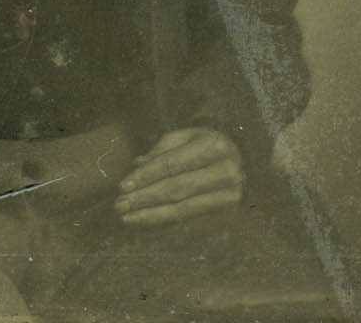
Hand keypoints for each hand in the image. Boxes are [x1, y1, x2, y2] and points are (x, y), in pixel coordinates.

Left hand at [115, 126, 243, 226]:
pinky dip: (166, 222)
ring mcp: (229, 196)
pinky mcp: (227, 213)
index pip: (171, 165)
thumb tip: (136, 166)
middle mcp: (226, 172)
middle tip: (119, 205)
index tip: (122, 187)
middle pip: (176, 189)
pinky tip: (147, 223)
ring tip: (127, 218)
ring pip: (183, 209)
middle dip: (144, 198)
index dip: (145, 177)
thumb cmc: (205, 144)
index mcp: (214, 146)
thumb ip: (160, 150)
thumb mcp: (185, 136)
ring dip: (151, 215)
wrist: (242, 160)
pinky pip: (190, 221)